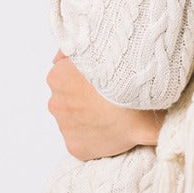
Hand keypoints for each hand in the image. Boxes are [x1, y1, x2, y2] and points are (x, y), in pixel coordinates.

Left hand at [45, 51, 165, 159]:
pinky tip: (113, 130)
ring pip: (76, 119)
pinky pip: (84, 140)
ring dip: (90, 116)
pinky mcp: (76, 147)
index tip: (103, 77)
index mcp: (57, 76)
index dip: (86, 75)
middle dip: (85, 97)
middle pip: (70, 97)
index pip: (65, 73)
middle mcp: (55, 102)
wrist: (138, 106)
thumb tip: (59, 56)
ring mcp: (65, 127)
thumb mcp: (100, 45)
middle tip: (111, 95)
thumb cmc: (123, 72)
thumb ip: (77, 48)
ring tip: (115, 113)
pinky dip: (95, 137)